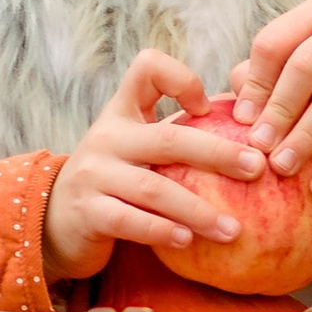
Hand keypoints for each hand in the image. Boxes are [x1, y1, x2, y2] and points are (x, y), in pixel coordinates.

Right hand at [41, 49, 267, 278]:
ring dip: (199, 210)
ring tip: (233, 228)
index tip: (208, 107)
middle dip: (218, 153)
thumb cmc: (115, 182)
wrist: (54, 222)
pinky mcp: (87, 212)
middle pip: (169, 139)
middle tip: (257, 168)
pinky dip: (163, 232)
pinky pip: (131, 221)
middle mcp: (107, 138)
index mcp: (123, 113)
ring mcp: (94, 175)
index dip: (182, 79)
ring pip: (154, 189)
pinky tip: (190, 242)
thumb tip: (252, 123)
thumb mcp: (135, 147)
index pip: (147, 69)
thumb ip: (177, 133)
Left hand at [228, 0, 311, 194]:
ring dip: (305, 138)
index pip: (274, 43)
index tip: (241, 122)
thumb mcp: (302, 62)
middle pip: (305, 67)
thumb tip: (239, 110)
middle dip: (279, 110)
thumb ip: (264, 77)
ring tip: (283, 168)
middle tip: (259, 146)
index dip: (255, 85)